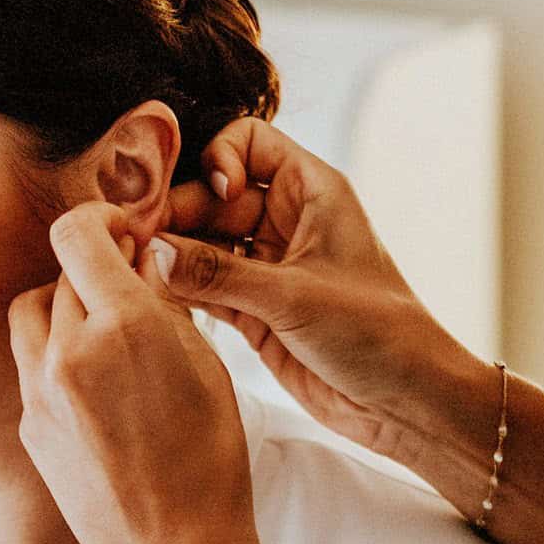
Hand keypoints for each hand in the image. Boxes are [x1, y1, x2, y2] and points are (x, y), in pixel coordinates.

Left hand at [9, 201, 267, 543]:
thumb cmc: (209, 462)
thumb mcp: (208, 367)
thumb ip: (165, 306)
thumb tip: (141, 262)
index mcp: (124, 326)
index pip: (79, 234)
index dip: (100, 221)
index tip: (121, 232)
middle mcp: (69, 351)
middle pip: (61, 273)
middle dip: (92, 269)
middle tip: (126, 282)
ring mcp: (39, 391)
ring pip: (31, 312)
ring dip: (60, 304)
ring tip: (100, 327)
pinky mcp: (28, 425)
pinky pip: (29, 363)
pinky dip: (54, 352)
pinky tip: (92, 378)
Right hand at [148, 117, 479, 463]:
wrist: (405, 402)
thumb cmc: (377, 334)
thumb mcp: (294, 296)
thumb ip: (219, 274)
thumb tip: (155, 253)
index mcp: (311, 192)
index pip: (249, 141)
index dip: (219, 158)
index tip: (211, 194)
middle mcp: (286, 222)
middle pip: (212, 197)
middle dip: (177, 214)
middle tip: (139, 239)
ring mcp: (268, 267)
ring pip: (203, 244)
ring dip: (172, 255)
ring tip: (138, 269)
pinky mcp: (255, 311)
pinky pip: (205, 287)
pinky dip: (180, 291)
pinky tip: (154, 296)